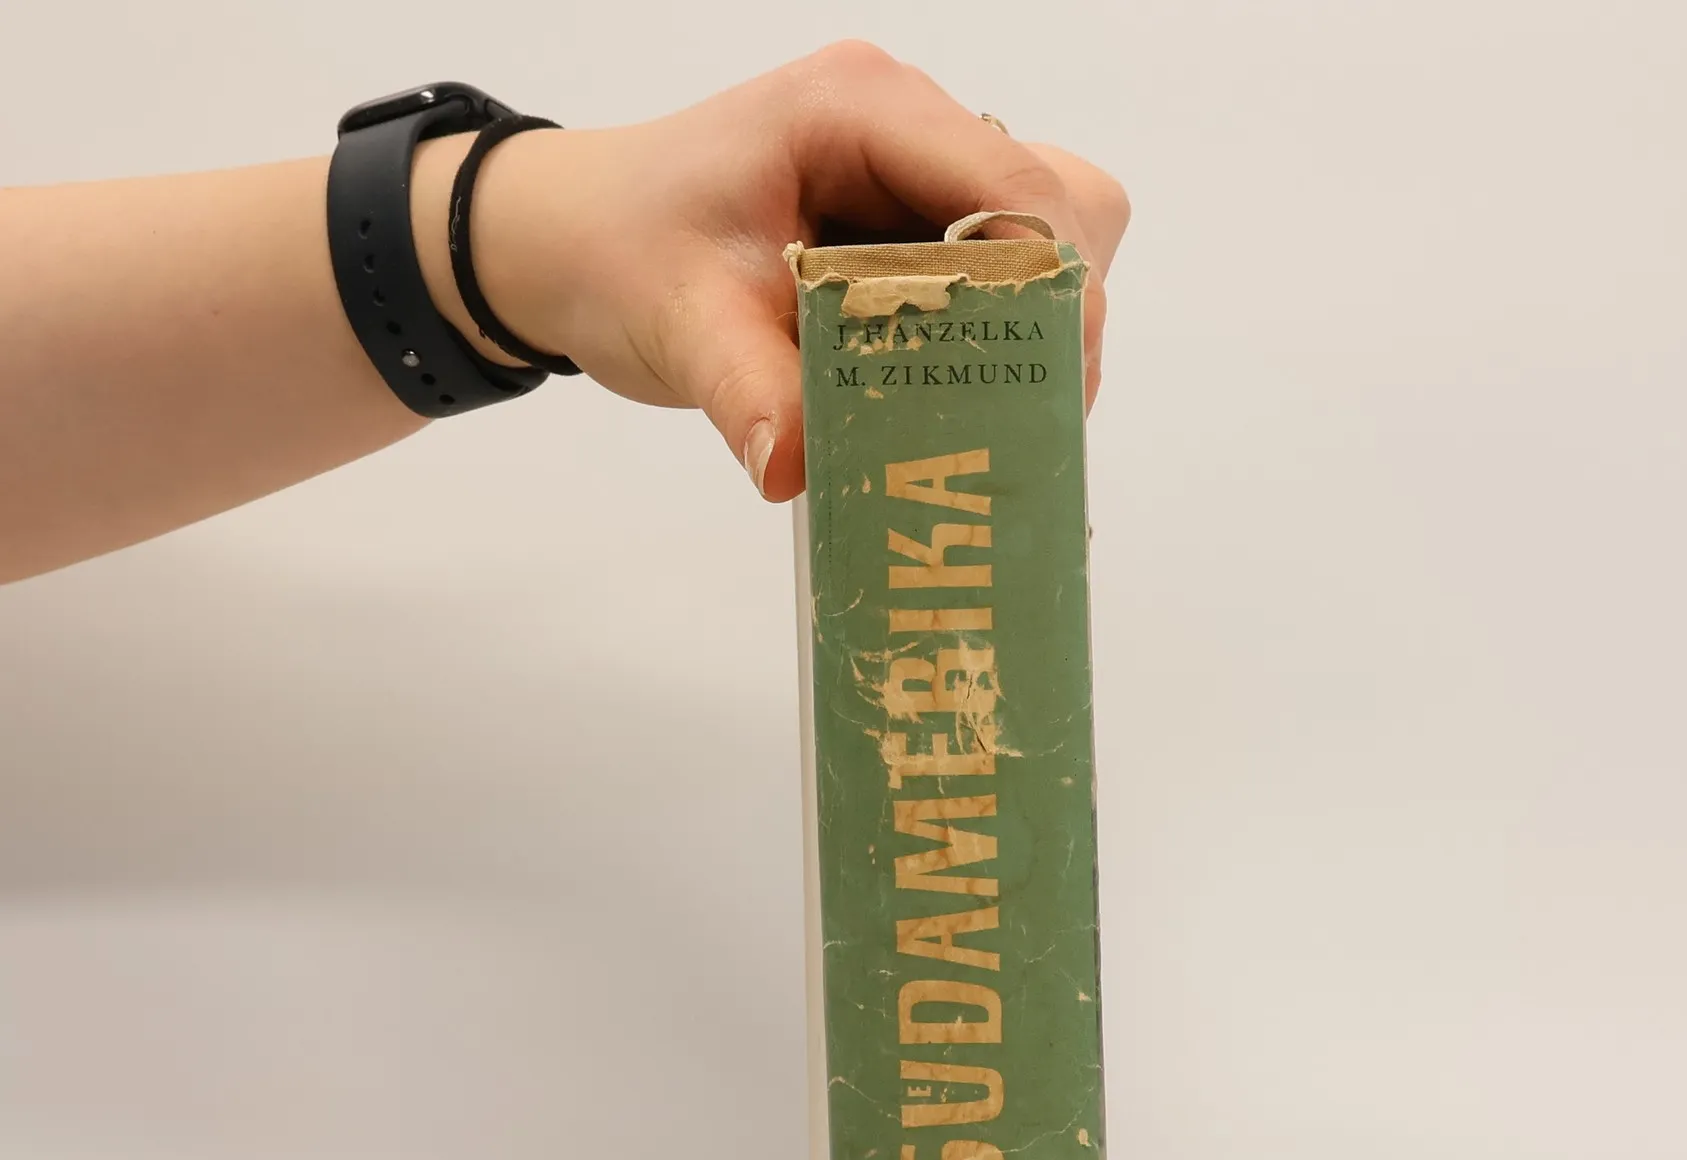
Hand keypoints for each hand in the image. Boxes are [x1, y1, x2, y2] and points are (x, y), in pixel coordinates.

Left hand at [419, 43, 1130, 501]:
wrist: (576, 243)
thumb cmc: (620, 252)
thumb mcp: (681, 323)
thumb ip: (750, 392)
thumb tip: (799, 471)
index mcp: (861, 111)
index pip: (1012, 181)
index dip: (1053, 284)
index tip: (1055, 385)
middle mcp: (910, 130)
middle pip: (1060, 206)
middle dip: (1054, 317)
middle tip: (1020, 415)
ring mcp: (919, 180)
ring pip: (1044, 247)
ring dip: (1031, 338)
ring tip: (991, 418)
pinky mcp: (916, 231)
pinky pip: (999, 283)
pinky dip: (998, 350)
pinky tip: (958, 407)